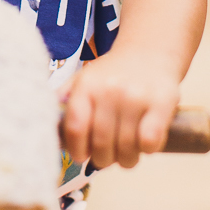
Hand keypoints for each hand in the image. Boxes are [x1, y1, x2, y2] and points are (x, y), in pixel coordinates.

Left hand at [61, 47, 179, 169]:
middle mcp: (109, 90)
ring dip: (126, 160)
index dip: (76, 150)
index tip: (82, 156)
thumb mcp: (84, 79)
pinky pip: (149, 142)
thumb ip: (66, 102)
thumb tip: (48, 131)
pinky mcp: (161, 103)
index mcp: (86, 86)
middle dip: (103, 159)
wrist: (149, 50)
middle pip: (101, 144)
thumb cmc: (113, 73)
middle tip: (107, 158)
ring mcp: (135, 97)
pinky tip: (144, 142)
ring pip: (126, 149)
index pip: (75, 128)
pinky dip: (147, 150)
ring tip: (127, 154)